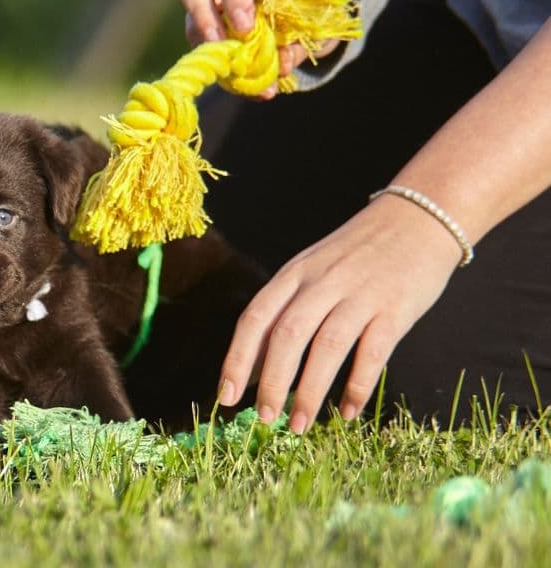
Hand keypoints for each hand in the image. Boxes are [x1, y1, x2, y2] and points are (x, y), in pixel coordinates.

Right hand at [168, 0, 337, 98]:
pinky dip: (213, 57)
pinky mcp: (200, 14)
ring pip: (187, 10)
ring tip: (232, 67)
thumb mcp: (316, 18)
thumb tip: (279, 65)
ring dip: (207, 43)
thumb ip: (301, 41)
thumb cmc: (311, 2)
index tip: (245, 29)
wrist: (304, 3)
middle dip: (199, 11)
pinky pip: (195, 36)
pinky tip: (234, 73)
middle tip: (218, 43)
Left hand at [216, 193, 463, 432]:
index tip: (226, 396)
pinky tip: (347, 411)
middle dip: (271, 382)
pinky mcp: (395, 309)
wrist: (417, 219)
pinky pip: (372, 353)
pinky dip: (357, 385)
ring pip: (326, 347)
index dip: (238, 359)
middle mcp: (322, 282)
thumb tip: (256, 366)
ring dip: (309, 391)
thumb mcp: (312, 270)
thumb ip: (286, 311)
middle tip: (264, 419)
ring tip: (298, 425)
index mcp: (294, 274)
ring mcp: (360, 295)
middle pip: (287, 335)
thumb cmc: (356, 254)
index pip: (255, 319)